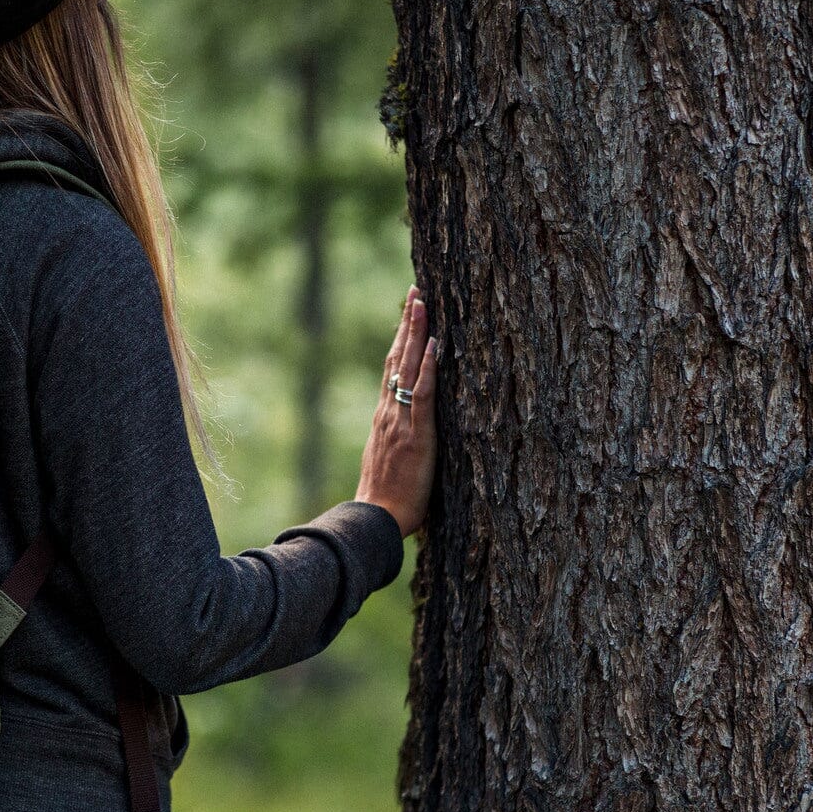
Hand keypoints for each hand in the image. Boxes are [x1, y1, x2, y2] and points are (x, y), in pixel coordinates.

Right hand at [355, 285, 438, 537]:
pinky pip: (423, 394)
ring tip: (423, 304)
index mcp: (384, 418)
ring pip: (409, 368)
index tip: (408, 315)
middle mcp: (389, 412)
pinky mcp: (416, 434)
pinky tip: (435, 345)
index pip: (392, 370)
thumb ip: (398, 444)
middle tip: (417, 293)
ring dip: (417, 334)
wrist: (376, 518)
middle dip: (408, 325)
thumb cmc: (386, 500)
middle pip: (398, 359)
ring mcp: (400, 421)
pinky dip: (430, 368)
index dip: (401, 341)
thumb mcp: (391, 462)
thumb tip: (407, 436)